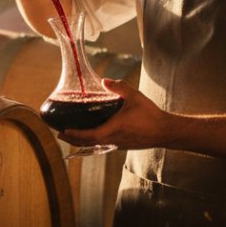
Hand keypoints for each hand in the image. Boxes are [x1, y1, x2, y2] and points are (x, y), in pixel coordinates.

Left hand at [58, 78, 172, 150]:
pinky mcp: (123, 145)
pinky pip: (103, 145)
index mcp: (113, 129)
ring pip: (94, 145)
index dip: (74, 134)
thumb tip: (105, 80)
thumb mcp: (135, 97)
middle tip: (60, 133)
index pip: (88, 135)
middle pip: (87, 143)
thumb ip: (119, 87)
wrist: (165, 131)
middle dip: (72, 139)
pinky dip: (93, 141)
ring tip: (71, 135)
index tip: (62, 130)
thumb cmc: (150, 115)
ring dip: (81, 141)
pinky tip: (92, 135)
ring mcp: (117, 144)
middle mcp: (113, 140)